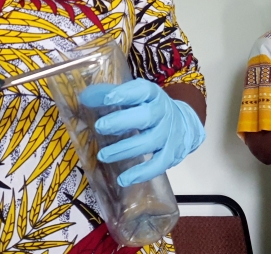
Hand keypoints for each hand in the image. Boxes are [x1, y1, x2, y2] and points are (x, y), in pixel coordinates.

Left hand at [83, 79, 204, 186]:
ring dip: (125, 149)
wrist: (185, 123)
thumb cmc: (151, 108)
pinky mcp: (171, 154)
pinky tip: (123, 179)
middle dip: (122, 122)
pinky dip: (142, 173)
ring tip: (103, 156)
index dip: (126, 93)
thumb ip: (110, 95)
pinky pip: (158, 165)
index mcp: (153, 94)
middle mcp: (163, 113)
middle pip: (146, 116)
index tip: (108, 98)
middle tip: (100, 127)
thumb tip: (84, 97)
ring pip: (149, 142)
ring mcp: (168, 134)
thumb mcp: (136, 96)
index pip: (142, 90)